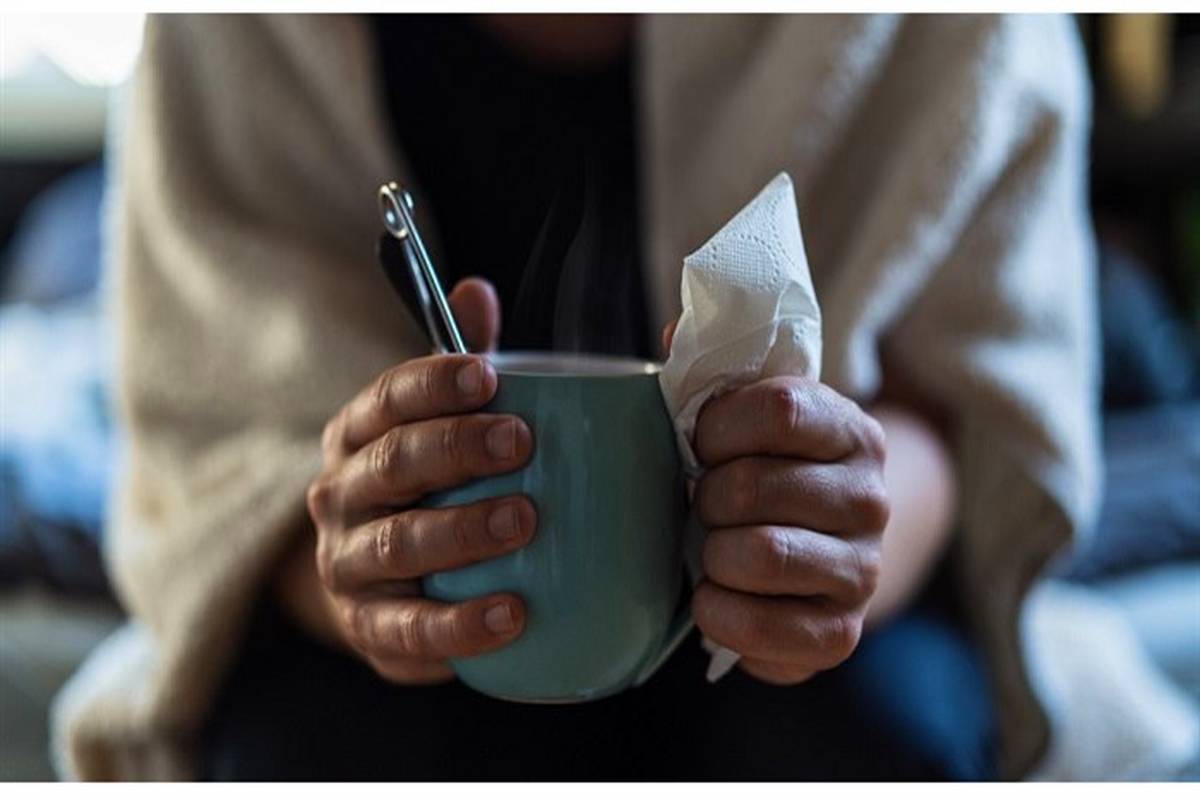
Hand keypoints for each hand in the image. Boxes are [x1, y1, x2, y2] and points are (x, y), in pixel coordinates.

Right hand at [304, 278, 535, 683]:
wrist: (371, 582)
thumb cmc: (424, 485)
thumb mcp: (436, 421)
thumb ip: (462, 361)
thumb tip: (476, 291)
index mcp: (359, 432)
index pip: (388, 396)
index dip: (433, 382)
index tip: (486, 375)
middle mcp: (341, 492)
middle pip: (392, 463)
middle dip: (455, 448)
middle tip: (521, 443)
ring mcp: (346, 563)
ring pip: (397, 544)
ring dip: (461, 530)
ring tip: (525, 520)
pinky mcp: (367, 627)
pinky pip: (409, 629)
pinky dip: (459, 625)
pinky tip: (512, 615)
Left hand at [669, 330, 888, 683]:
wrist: (825, 552)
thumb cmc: (767, 473)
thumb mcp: (749, 417)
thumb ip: (712, 370)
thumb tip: (677, 333)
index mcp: (850, 430)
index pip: (779, 410)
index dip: (718, 426)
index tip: (701, 442)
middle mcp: (871, 499)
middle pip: (754, 485)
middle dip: (704, 497)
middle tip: (703, 504)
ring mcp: (863, 571)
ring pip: (760, 555)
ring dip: (712, 555)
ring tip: (712, 550)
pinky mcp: (842, 634)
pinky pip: (763, 630)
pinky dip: (720, 615)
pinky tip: (717, 598)